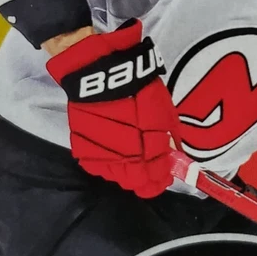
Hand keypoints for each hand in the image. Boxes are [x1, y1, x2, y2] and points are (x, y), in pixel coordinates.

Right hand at [46, 20, 180, 197]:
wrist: (102, 73)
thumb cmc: (139, 88)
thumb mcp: (164, 112)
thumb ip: (168, 139)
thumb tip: (173, 158)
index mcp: (149, 147)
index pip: (156, 178)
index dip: (161, 180)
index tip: (164, 178)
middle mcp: (125, 156)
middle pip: (136, 182)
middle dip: (144, 180)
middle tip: (148, 172)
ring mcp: (102, 154)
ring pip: (116, 177)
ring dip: (125, 173)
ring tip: (130, 161)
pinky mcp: (83, 148)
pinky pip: (97, 166)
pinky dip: (106, 164)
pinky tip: (112, 155)